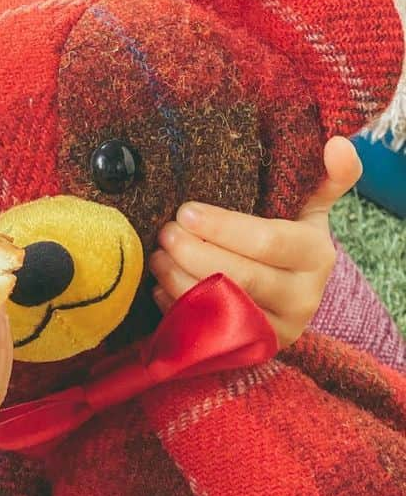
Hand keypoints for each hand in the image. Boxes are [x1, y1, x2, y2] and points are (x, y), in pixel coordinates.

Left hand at [149, 136, 360, 348]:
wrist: (294, 292)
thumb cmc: (289, 238)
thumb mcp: (310, 208)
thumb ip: (326, 177)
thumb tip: (338, 143)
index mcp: (315, 255)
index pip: (267, 242)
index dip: (223, 227)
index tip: (185, 210)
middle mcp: (302, 298)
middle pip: (240, 277)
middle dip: (193, 253)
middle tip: (164, 232)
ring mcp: (277, 330)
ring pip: (221, 307)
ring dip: (179, 280)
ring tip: (157, 256)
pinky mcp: (250, 351)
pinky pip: (207, 333)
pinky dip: (178, 308)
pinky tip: (160, 287)